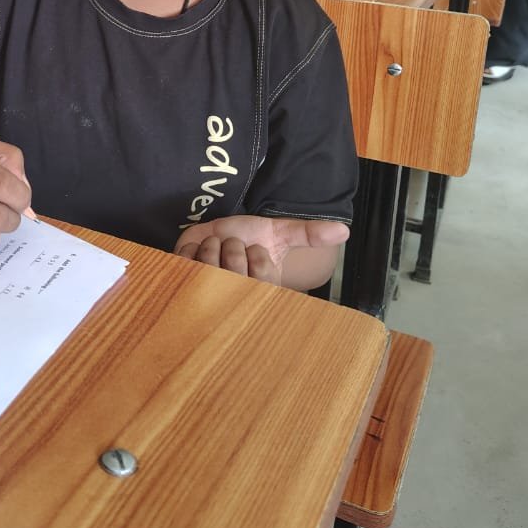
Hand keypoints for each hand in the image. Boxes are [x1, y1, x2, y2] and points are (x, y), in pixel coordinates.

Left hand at [174, 215, 348, 285]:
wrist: (221, 232)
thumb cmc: (253, 237)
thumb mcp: (282, 233)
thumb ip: (311, 233)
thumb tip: (344, 231)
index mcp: (259, 292)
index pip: (261, 273)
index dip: (257, 255)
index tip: (255, 249)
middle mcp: (233, 297)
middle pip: (233, 268)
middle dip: (234, 247)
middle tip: (234, 247)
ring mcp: (206, 290)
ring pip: (209, 263)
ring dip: (212, 245)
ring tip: (216, 247)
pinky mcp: (183, 279)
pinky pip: (185, 262)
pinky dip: (191, 248)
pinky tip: (197, 251)